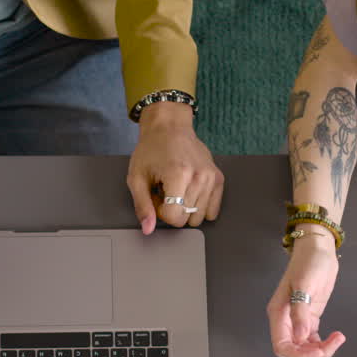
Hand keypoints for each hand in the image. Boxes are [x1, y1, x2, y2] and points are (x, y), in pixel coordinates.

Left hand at [126, 102, 223, 233]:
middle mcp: (199, 177)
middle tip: (166, 191)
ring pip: (200, 217)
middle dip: (173, 210)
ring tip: (178, 190)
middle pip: (187, 219)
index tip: (157, 197)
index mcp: (178, 175)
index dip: (161, 212)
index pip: (174, 218)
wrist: (170, 127)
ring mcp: (212, 178)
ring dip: (186, 209)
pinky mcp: (219, 179)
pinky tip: (190, 191)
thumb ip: (142, 206)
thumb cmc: (151, 150)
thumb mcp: (137, 177)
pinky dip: (200, 206)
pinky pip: (213, 211)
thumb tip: (148, 229)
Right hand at [267, 231, 345, 356]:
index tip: (318, 350)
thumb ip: (300, 313)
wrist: (318, 249)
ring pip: (303, 347)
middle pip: (293, 350)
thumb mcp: (304, 285)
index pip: (282, 346)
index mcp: (278, 313)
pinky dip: (323, 343)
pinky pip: (312, 339)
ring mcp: (297, 319)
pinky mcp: (310, 317)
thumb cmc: (308, 262)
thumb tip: (300, 338)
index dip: (298, 354)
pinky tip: (334, 337)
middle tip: (331, 344)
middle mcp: (285, 320)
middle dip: (312, 354)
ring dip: (319, 350)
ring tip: (337, 339)